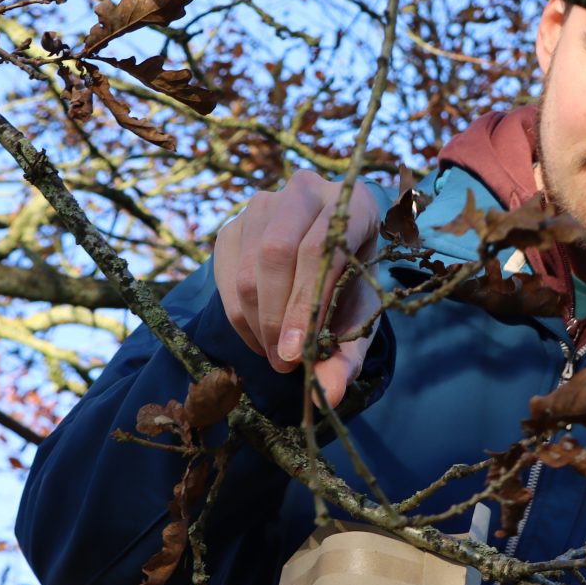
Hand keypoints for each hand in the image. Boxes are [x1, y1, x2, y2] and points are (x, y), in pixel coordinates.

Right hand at [213, 170, 381, 408]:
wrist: (329, 259)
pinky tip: (260, 338)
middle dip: (276, 317)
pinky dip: (239, 316)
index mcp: (352, 202)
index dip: (305, 304)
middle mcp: (305, 190)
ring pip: (248, 267)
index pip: (320, 249)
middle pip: (277, 253)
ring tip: (275, 355)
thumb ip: (347, 355)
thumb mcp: (359, 319)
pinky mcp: (234, 225)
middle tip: (283, 362)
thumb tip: (327, 394)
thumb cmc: (351, 285)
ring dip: (256, 322)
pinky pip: (226, 275)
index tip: (295, 354)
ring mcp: (264, 203)